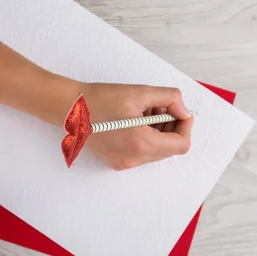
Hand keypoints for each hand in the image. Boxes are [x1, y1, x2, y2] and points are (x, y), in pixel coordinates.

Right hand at [77, 82, 193, 170]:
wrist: (70, 109)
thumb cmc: (100, 99)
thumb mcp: (141, 92)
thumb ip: (170, 99)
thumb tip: (184, 111)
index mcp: (141, 143)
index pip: (181, 144)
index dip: (185, 126)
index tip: (181, 112)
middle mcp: (133, 158)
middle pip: (170, 148)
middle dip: (170, 126)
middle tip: (159, 107)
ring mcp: (125, 163)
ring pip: (157, 151)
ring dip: (158, 132)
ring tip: (143, 112)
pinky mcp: (117, 162)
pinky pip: (142, 153)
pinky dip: (145, 138)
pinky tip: (133, 122)